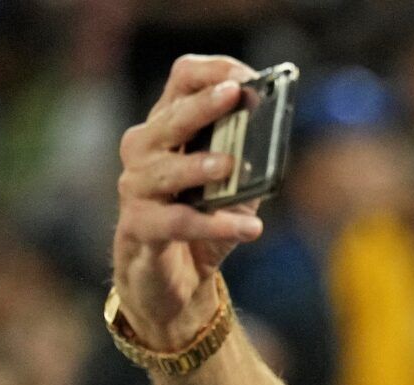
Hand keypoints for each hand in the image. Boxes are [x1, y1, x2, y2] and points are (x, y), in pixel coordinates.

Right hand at [111, 54, 264, 349]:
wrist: (173, 282)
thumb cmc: (202, 222)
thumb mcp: (234, 187)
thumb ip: (251, 160)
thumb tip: (277, 133)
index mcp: (168, 128)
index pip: (182, 81)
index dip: (213, 73)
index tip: (247, 78)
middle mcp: (144, 150)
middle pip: (170, 118)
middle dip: (203, 105)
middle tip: (234, 96)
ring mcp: (136, 188)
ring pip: (164, 170)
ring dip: (199, 165)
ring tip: (230, 166)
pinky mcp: (139, 228)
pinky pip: (177, 222)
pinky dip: (213, 224)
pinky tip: (250, 229)